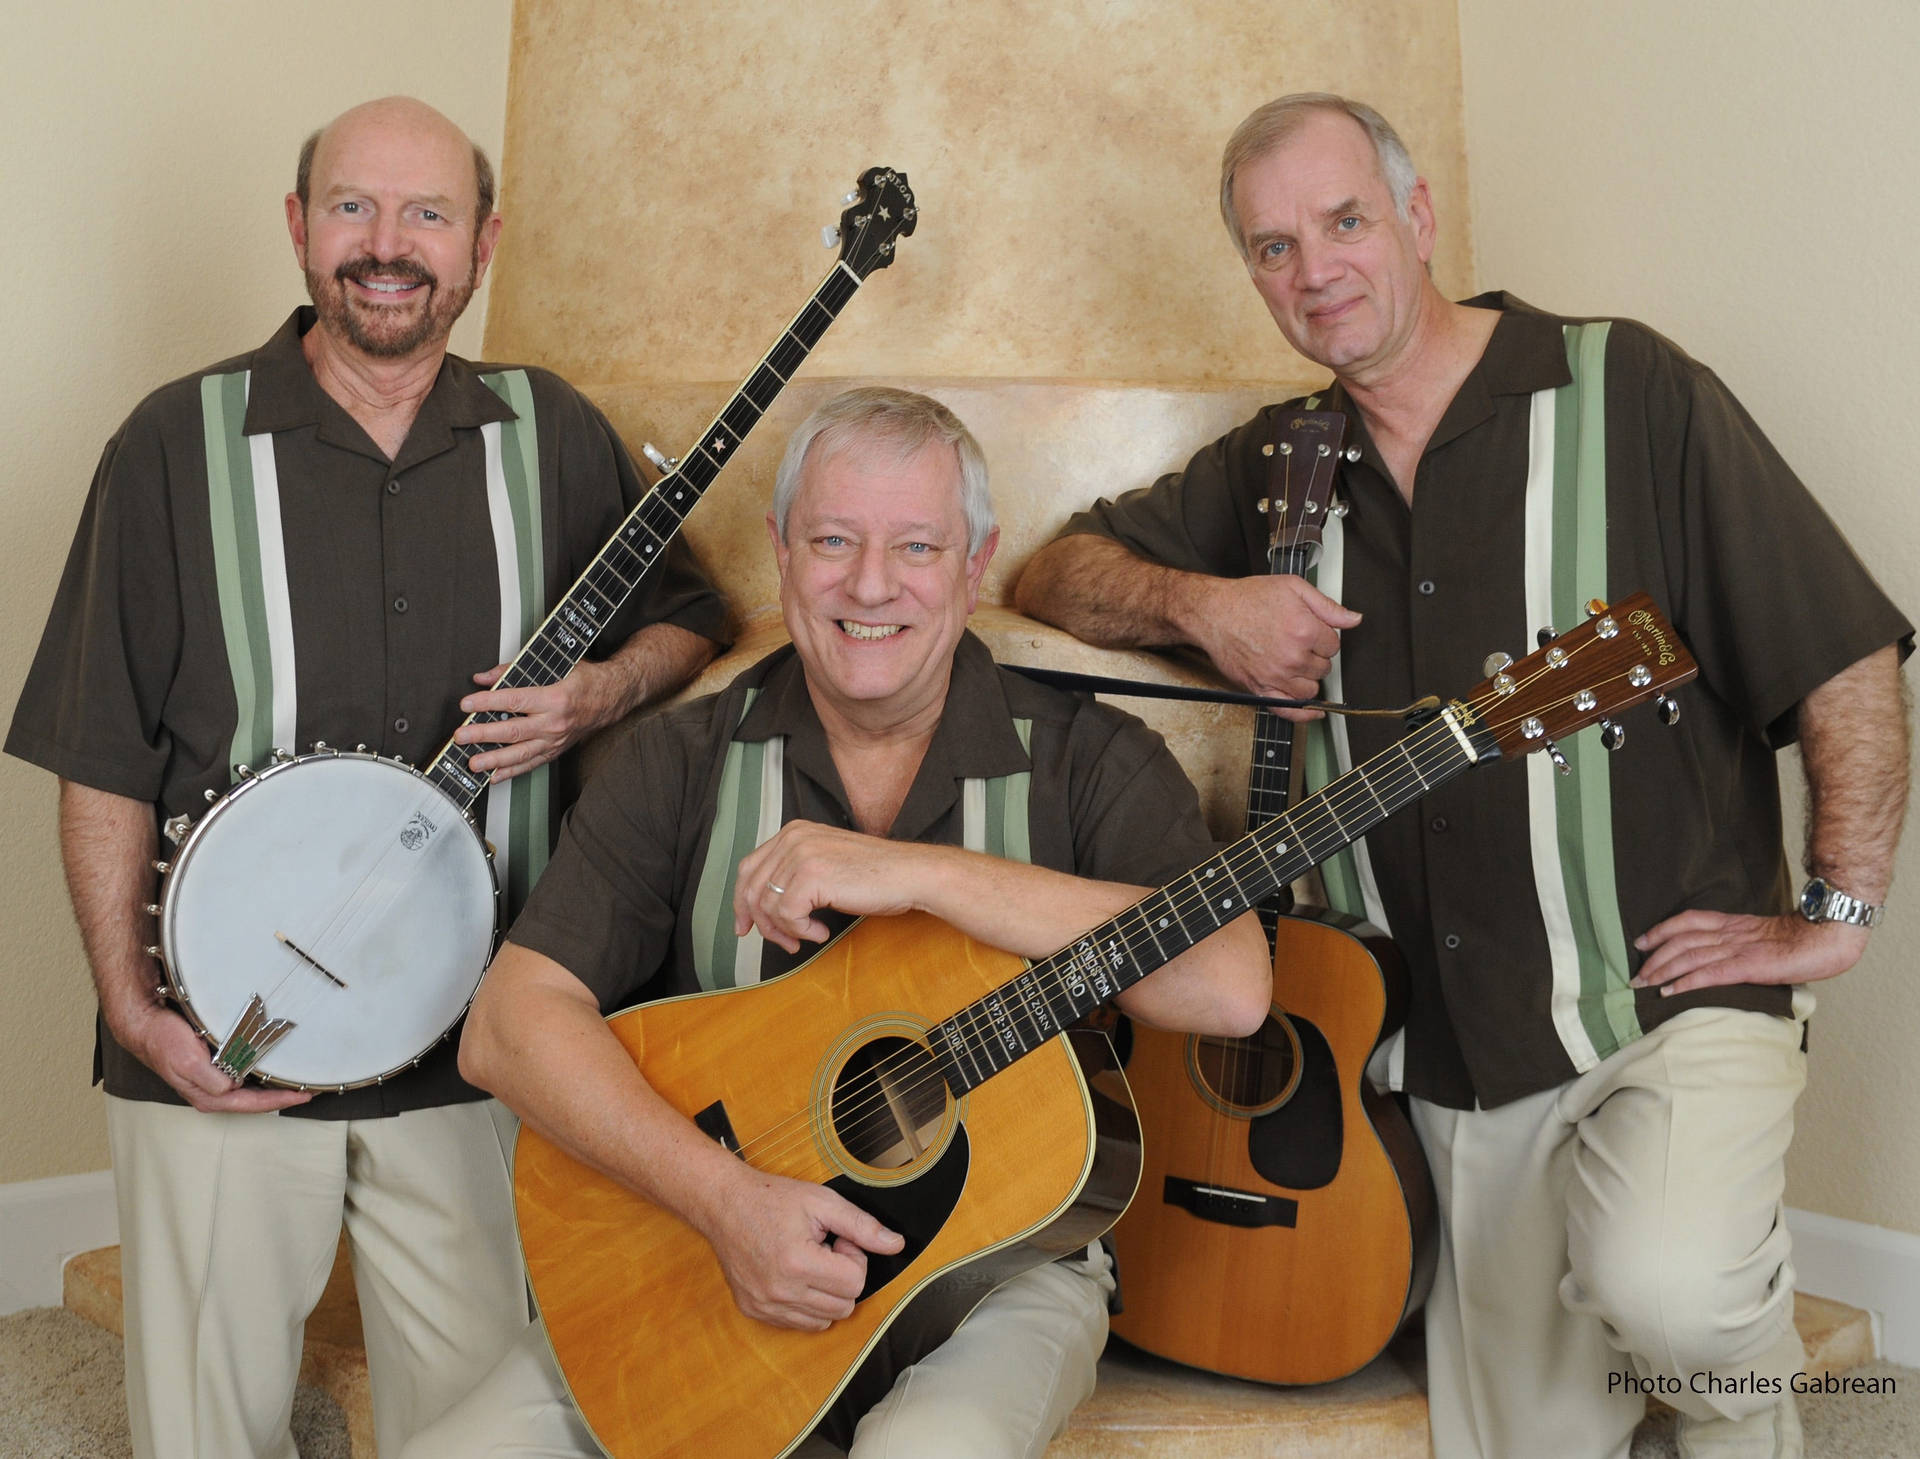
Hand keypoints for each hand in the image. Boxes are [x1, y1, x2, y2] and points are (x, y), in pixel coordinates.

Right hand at [113, 1001, 312, 1112]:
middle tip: (308, 1088)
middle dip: (281, 1096)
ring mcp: (214, 1080)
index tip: (304, 1095)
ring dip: (273, 1085)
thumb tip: (232, 1088)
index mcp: (208, 1096)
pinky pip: (245, 1073)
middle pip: (255, 1100)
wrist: (145, 1025)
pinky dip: (262, 1071)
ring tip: (298, 1080)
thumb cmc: (163, 1042)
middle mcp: (213, 1092)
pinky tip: (274, 1066)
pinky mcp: (214, 1066)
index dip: (280, 1100)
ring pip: (251, 1088)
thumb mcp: (187, 1061)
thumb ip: (210, 1079)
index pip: (252, 1104)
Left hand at [457, 660, 626, 781]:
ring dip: (494, 760)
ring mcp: (555, 740)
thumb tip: (485, 677)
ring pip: (521, 753)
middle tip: (461, 736)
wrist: (611, 697)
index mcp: (554, 698)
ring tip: (474, 763)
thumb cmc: (584, 679)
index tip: (467, 703)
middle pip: (513, 731)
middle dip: (483, 734)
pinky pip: (531, 764)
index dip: (487, 702)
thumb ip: (514, 670)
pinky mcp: (556, 750)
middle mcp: (555, 722)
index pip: (513, 701)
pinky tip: (494, 776)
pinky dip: (512, 772)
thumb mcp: (554, 665)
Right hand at [702, 1168, 903, 1329]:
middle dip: (843, 1277)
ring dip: (826, 1293)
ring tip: (809, 1262)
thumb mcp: (823, 1202)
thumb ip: (863, 1225)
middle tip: (825, 1249)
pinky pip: (799, 1324)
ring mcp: (765, 1305)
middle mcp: (780, 1291)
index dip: (854, 1258)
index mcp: (798, 1263)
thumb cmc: (772, 1198)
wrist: (723, 1204)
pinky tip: (795, 1275)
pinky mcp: (755, 1311)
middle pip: (844, 1306)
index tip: (838, 1240)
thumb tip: (897, 1245)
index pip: (855, 1283)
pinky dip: (806, 1304)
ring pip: (824, 1320)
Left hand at [733, 822, 932, 953]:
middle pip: (752, 889)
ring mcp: (801, 854)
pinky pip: (788, 915)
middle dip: (763, 924)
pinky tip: (822, 931)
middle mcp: (792, 838)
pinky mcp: (811, 875)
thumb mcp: (825, 865)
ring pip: (768, 906)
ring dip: (786, 931)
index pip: (748, 868)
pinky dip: (802, 931)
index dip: (742, 902)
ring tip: (808, 937)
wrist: (909, 874)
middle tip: (785, 943)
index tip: (745, 928)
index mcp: (793, 832)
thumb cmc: (875, 876)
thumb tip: (761, 909)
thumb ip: (794, 874)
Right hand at [1186, 575, 1360, 718]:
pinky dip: (1303, 714)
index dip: (1324, 637)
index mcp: (1304, 631)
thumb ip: (1327, 606)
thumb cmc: (1248, 599)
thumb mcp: (1293, 588)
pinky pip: (1288, 710)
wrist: (1214, 613)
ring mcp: (1276, 676)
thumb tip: (1354, 619)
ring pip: (1311, 689)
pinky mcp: (1261, 689)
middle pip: (1324, 668)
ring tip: (1295, 664)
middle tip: (1298, 643)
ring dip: (1308, 678)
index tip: (1311, 631)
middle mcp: (1292, 657)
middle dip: (1316, 656)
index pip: (1334, 646)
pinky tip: (1312, 712)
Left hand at [1632, 910, 1869, 996]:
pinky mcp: (1747, 967)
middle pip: (1680, 941)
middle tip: (1635, 973)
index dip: (1661, 930)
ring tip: (1643, 984)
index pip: (1687, 921)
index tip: (1641, 942)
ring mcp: (1737, 949)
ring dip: (1661, 971)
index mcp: (1733, 924)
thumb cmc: (1802, 940)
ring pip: (1689, 957)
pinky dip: (1685, 983)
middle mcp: (1729, 934)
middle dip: (1653, 957)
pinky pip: (1709, 974)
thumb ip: (1742, 943)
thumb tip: (1724, 959)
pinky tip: (1669, 992)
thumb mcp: (1763, 935)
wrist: (1826, 937)